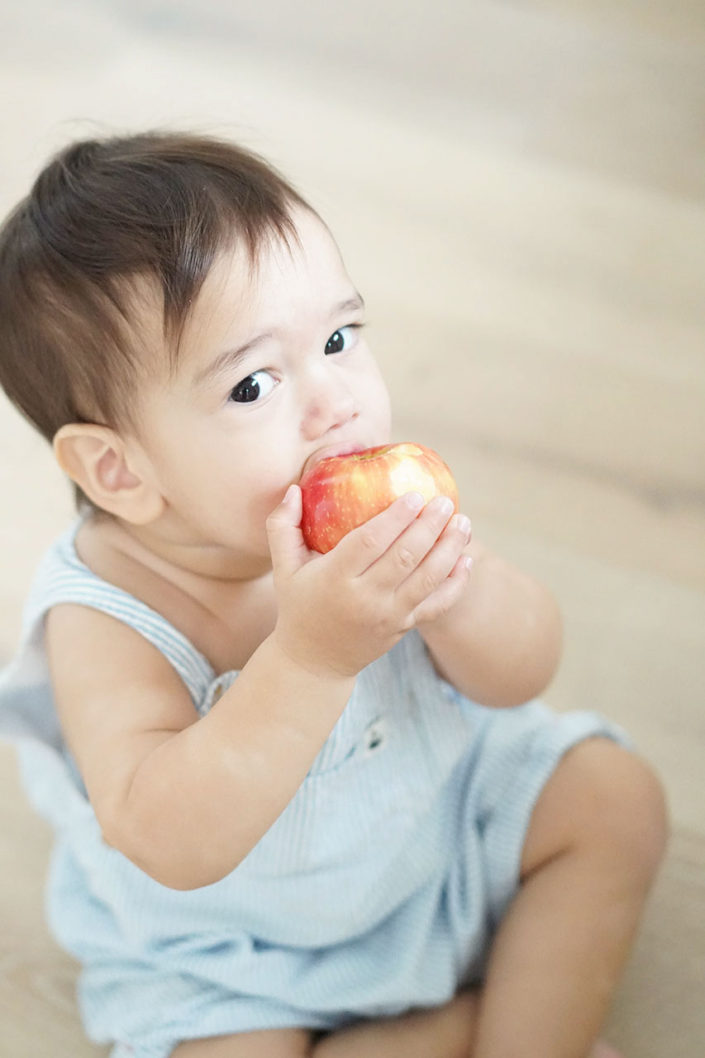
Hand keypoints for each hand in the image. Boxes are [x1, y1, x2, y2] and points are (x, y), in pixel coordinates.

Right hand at [266, 484, 471, 678]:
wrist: (315, 661)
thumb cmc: (299, 605)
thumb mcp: (283, 569)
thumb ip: (282, 527)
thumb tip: (294, 489)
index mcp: (334, 579)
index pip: (369, 542)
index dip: (395, 518)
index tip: (414, 495)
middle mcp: (364, 599)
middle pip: (405, 557)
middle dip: (430, 527)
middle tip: (444, 502)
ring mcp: (388, 616)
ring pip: (427, 579)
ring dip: (449, 549)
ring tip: (463, 523)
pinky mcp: (404, 628)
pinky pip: (437, 606)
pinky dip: (456, 584)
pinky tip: (466, 560)